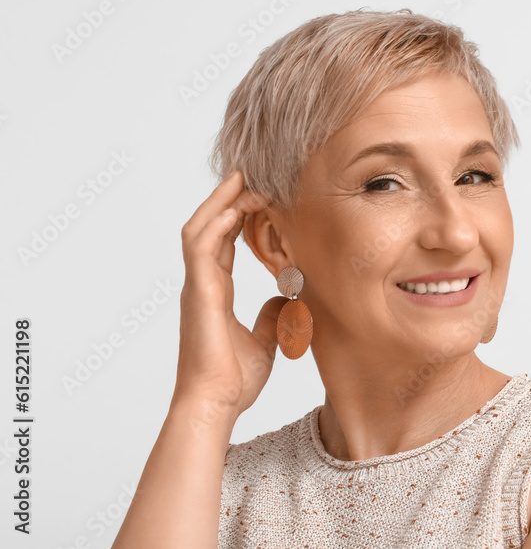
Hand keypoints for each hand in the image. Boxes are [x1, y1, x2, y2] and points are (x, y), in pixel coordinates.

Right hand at [172, 169, 279, 424]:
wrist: (214, 404)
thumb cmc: (233, 381)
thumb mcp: (264, 341)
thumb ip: (271, 316)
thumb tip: (285, 297)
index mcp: (215, 293)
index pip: (223, 243)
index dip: (237, 218)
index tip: (257, 196)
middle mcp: (203, 285)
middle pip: (210, 228)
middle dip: (226, 198)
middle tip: (247, 173)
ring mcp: (197, 287)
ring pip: (201, 229)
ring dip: (221, 202)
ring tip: (243, 178)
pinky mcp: (199, 293)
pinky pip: (202, 246)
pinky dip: (218, 222)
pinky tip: (237, 207)